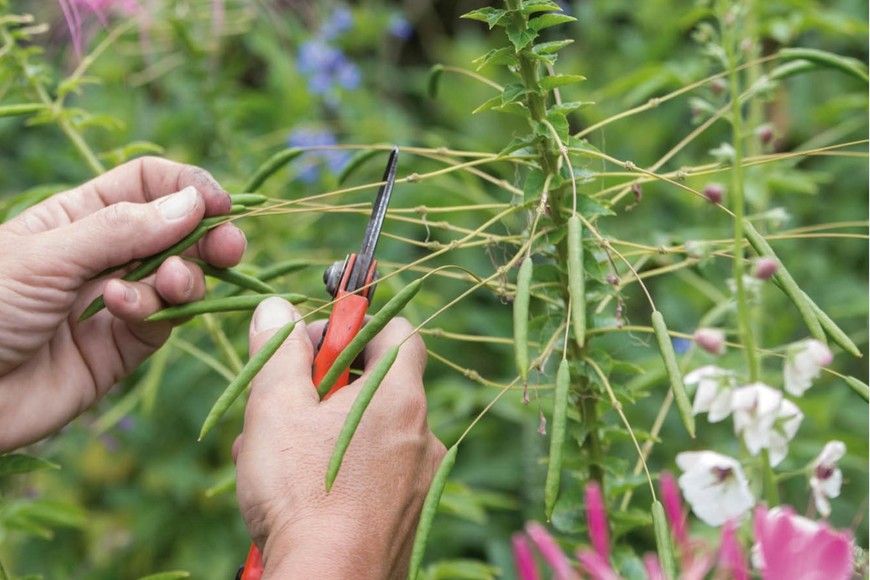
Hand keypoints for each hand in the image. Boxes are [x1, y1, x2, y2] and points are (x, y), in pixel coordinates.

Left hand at [0, 157, 245, 450]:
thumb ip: (121, 230)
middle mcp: (103, 256)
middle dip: (207, 236)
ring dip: (184, 277)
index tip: (218, 203)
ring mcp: (115, 303)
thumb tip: (193, 203)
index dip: (186, 186)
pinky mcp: (121, 348)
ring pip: (176, 279)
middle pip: (175, 233)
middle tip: (230, 247)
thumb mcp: (45, 255)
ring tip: (172, 283)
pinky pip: (160, 322)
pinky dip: (154, 311)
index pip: (147, 184)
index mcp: (77, 216)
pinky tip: (125, 308)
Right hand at [234, 298, 445, 578]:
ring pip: (365, 431)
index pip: (397, 330)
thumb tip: (276, 308)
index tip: (314, 345)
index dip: (354, 326)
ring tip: (275, 457)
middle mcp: (421, 432)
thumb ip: (278, 350)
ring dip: (321, 431)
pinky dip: (339, 469)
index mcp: (398, 394)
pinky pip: (373, 472)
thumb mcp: (276, 407)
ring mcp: (418, 477)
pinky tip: (298, 494)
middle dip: (323, 386)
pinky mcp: (407, 513)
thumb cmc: (303, 493)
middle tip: (282, 405)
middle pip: (374, 383)